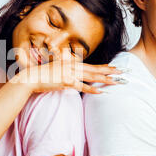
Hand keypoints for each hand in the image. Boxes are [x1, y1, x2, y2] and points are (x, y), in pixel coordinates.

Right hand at [10, 60, 125, 93]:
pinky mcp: (66, 82)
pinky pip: (82, 86)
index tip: (115, 67)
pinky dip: (92, 89)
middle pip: (95, 69)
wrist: (31, 77)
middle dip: (110, 71)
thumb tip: (72, 78)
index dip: (104, 67)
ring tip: (118, 81)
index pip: (91, 65)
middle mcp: (72, 66)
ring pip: (92, 76)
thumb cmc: (42, 75)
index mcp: (71, 63)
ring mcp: (70, 74)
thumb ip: (65, 72)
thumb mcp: (56, 70)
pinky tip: (101, 91)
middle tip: (124, 72)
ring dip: (106, 79)